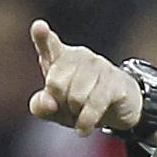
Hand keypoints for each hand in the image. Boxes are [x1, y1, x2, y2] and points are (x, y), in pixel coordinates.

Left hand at [28, 20, 142, 135]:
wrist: (118, 109)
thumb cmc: (79, 104)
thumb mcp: (54, 110)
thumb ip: (41, 106)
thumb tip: (47, 101)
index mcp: (60, 58)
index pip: (48, 45)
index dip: (42, 36)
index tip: (39, 27)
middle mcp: (79, 56)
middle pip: (55, 85)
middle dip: (60, 104)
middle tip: (69, 106)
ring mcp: (99, 65)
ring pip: (75, 97)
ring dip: (75, 113)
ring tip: (81, 111)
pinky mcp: (115, 81)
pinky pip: (94, 104)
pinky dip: (86, 121)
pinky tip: (83, 130)